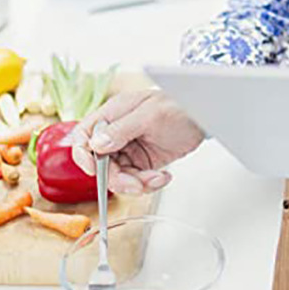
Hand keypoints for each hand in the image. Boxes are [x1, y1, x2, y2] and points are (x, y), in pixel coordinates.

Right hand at [69, 90, 204, 194]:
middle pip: (100, 163)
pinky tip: (163, 177)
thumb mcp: (150, 115)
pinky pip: (136, 179)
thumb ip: (122, 129)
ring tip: (157, 179)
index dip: (84, 155)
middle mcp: (117, 133)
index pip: (84, 136)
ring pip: (118, 176)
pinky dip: (148, 183)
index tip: (96, 169)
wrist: (204, 116)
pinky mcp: (142, 162)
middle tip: (137, 184)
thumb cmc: (179, 104)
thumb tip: (96, 143)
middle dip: (117, 178)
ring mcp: (129, 148)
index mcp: (112, 115)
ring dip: (136, 183)